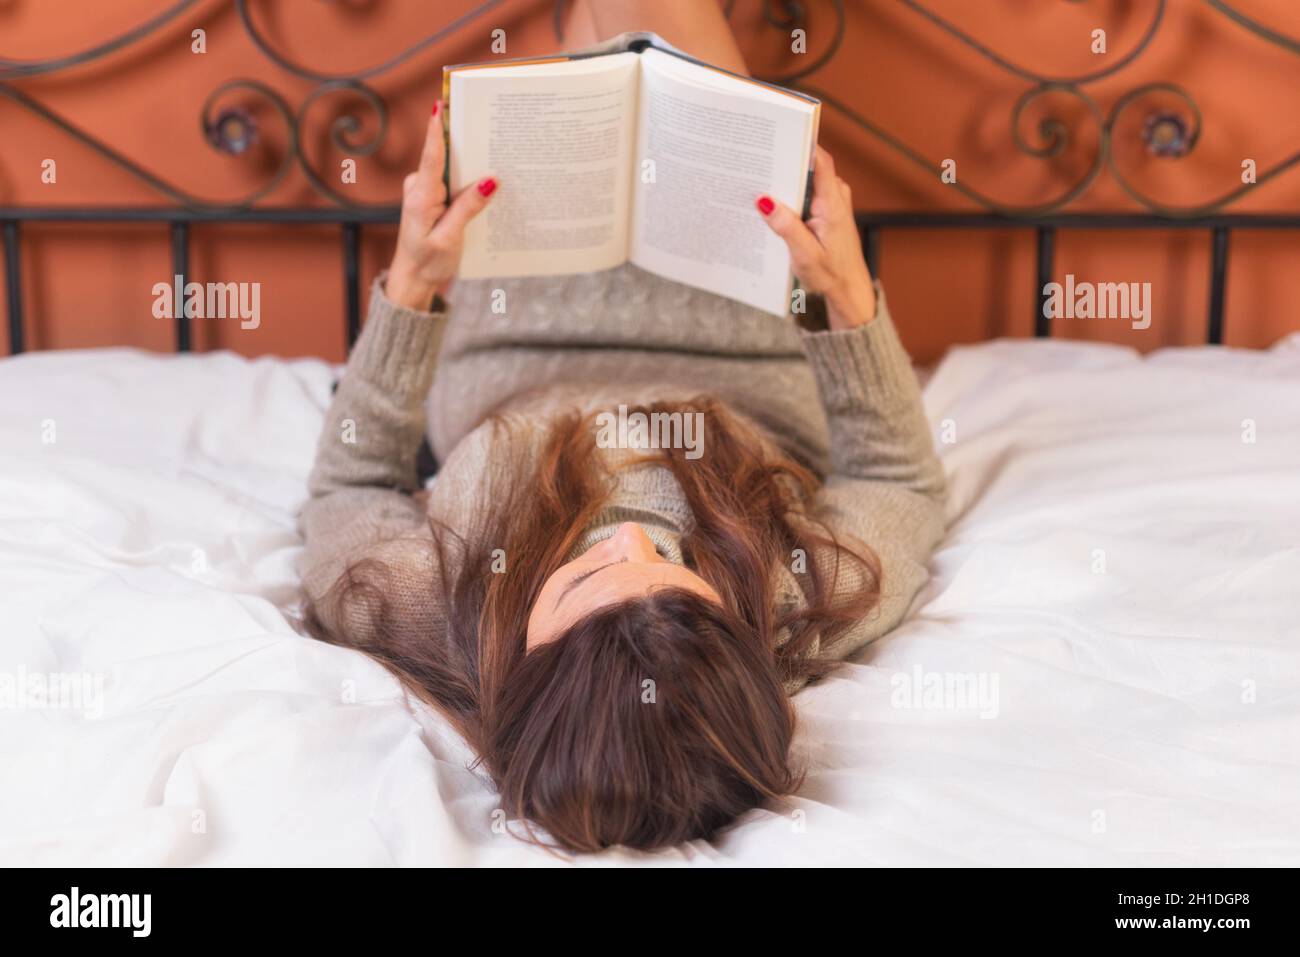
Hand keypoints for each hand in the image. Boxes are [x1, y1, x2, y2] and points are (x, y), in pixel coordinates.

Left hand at [385, 101, 497, 309]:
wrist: (412, 279)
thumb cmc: (428, 262)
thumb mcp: (451, 238)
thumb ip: (468, 207)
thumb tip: (491, 180)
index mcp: (421, 196)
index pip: (431, 156)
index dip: (437, 129)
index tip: (440, 104)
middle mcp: (419, 187)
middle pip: (445, 157)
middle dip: (466, 143)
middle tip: (489, 126)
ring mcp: (424, 191)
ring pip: (450, 169)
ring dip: (470, 163)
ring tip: (495, 153)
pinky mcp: (431, 197)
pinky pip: (451, 181)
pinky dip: (466, 179)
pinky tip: (485, 181)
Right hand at [756, 146, 875, 329]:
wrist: (848, 290)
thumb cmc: (830, 275)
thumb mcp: (804, 255)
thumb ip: (786, 227)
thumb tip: (764, 201)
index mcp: (832, 205)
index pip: (821, 162)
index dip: (803, 144)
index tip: (781, 134)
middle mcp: (835, 198)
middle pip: (810, 167)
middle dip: (786, 162)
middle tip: (758, 159)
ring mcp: (832, 203)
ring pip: (807, 180)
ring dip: (786, 180)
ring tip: (759, 179)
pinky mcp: (827, 211)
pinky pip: (808, 193)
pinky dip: (791, 194)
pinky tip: (772, 202)